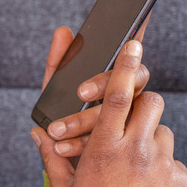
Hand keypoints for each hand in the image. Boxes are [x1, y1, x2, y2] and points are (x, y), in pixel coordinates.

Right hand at [31, 39, 186, 186]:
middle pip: (149, 102)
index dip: (125, 67)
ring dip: (147, 137)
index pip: (118, 97)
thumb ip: (51, 156)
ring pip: (162, 130)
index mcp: (103, 151)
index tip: (133, 45)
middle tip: (128, 113)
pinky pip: (172, 160)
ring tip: (131, 164)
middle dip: (140, 98)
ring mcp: (162, 166)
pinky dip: (158, 166)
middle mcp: (136, 153)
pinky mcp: (180, 181)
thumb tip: (37, 133)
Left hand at [40, 19, 150, 156]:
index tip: (106, 66)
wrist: (61, 155)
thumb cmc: (64, 114)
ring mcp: (125, 124)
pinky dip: (79, 145)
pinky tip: (61, 147)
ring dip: (84, 121)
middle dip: (103, 86)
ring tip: (57, 131)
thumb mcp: (56, 90)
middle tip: (81, 93)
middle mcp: (128, 99)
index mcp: (118, 81)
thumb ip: (59, 62)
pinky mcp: (118, 147)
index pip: (130, 64)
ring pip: (116, 118)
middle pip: (127, 87)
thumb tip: (63, 31)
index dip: (123, 62)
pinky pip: (105, 145)